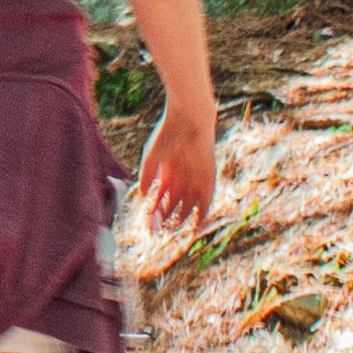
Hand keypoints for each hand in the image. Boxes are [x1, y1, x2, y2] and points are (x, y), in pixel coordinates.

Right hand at [138, 100, 215, 229]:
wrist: (188, 120)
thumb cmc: (167, 135)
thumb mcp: (151, 157)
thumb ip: (147, 177)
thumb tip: (143, 197)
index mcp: (167, 176)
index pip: (160, 200)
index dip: (154, 214)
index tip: (148, 226)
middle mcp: (182, 180)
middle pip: (174, 206)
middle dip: (166, 220)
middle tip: (159, 232)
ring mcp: (195, 179)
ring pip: (190, 205)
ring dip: (183, 219)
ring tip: (175, 232)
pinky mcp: (209, 177)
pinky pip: (207, 199)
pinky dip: (202, 212)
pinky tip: (197, 224)